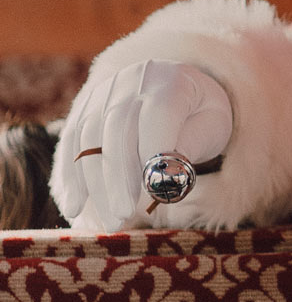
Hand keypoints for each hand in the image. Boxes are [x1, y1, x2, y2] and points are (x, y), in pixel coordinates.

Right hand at [54, 60, 233, 230]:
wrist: (176, 86)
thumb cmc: (199, 113)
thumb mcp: (211, 125)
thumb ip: (191, 145)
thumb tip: (166, 178)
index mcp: (172, 80)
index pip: (159, 112)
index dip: (154, 152)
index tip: (155, 191)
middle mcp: (132, 80)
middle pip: (117, 128)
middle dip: (118, 178)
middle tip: (123, 216)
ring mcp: (103, 93)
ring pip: (88, 139)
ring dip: (95, 184)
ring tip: (109, 221)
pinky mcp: (82, 109)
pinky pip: (69, 143)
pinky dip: (70, 177)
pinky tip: (75, 207)